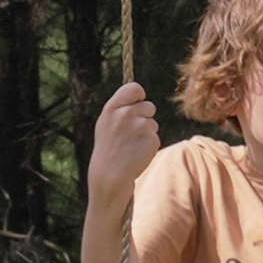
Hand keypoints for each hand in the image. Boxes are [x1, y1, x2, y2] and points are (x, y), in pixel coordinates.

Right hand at [86, 80, 159, 201]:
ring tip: (131, 144)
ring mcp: (140, 126)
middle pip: (149, 106)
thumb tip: (137, 90)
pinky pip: (155, 136)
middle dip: (144, 117)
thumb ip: (121, 106)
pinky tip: (137, 151)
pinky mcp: (152, 139)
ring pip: (153, 122)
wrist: (110, 174)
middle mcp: (126, 114)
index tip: (136, 104)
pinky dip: (149, 143)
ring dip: (146, 132)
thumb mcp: (107, 122)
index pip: (135, 88)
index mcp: (113, 108)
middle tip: (129, 133)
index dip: (139, 96)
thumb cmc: (108, 146)